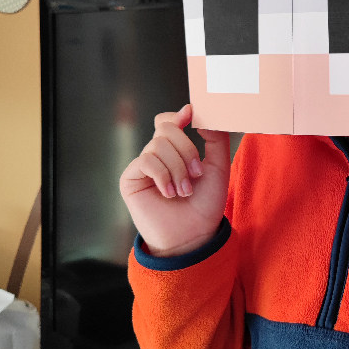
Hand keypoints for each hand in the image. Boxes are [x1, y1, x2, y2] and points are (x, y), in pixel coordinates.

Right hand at [119, 104, 230, 256]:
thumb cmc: (205, 204)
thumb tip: (197, 113)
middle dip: (186, 149)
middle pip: (166, 128)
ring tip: (184, 191)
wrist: (193, 235)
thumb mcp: (218, 167)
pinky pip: (145, 161)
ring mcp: (143, 166)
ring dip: (177, 168)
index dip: (179, 115)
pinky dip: (163, 175)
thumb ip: (215, 139)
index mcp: (176, 150)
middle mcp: (158, 155)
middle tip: (197, 174)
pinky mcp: (130, 179)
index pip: (169, 121)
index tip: (192, 113)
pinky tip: (169, 193)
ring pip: (158, 145)